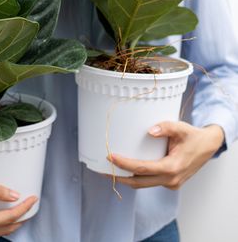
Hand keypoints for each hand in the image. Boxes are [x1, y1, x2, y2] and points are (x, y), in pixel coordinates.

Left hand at [107, 121, 224, 189]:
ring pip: (144, 184)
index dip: (124, 164)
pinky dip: (137, 178)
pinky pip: (150, 182)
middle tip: (103, 169)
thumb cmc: (193, 137)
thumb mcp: (181, 128)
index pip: (142, 169)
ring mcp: (171, 184)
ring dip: (127, 179)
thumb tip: (150, 130)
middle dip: (119, 177)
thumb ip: (166, 127)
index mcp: (172, 167)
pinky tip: (127, 171)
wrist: (208, 146)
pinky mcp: (170, 182)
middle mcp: (171, 180)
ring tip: (111, 171)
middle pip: (139, 182)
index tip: (110, 157)